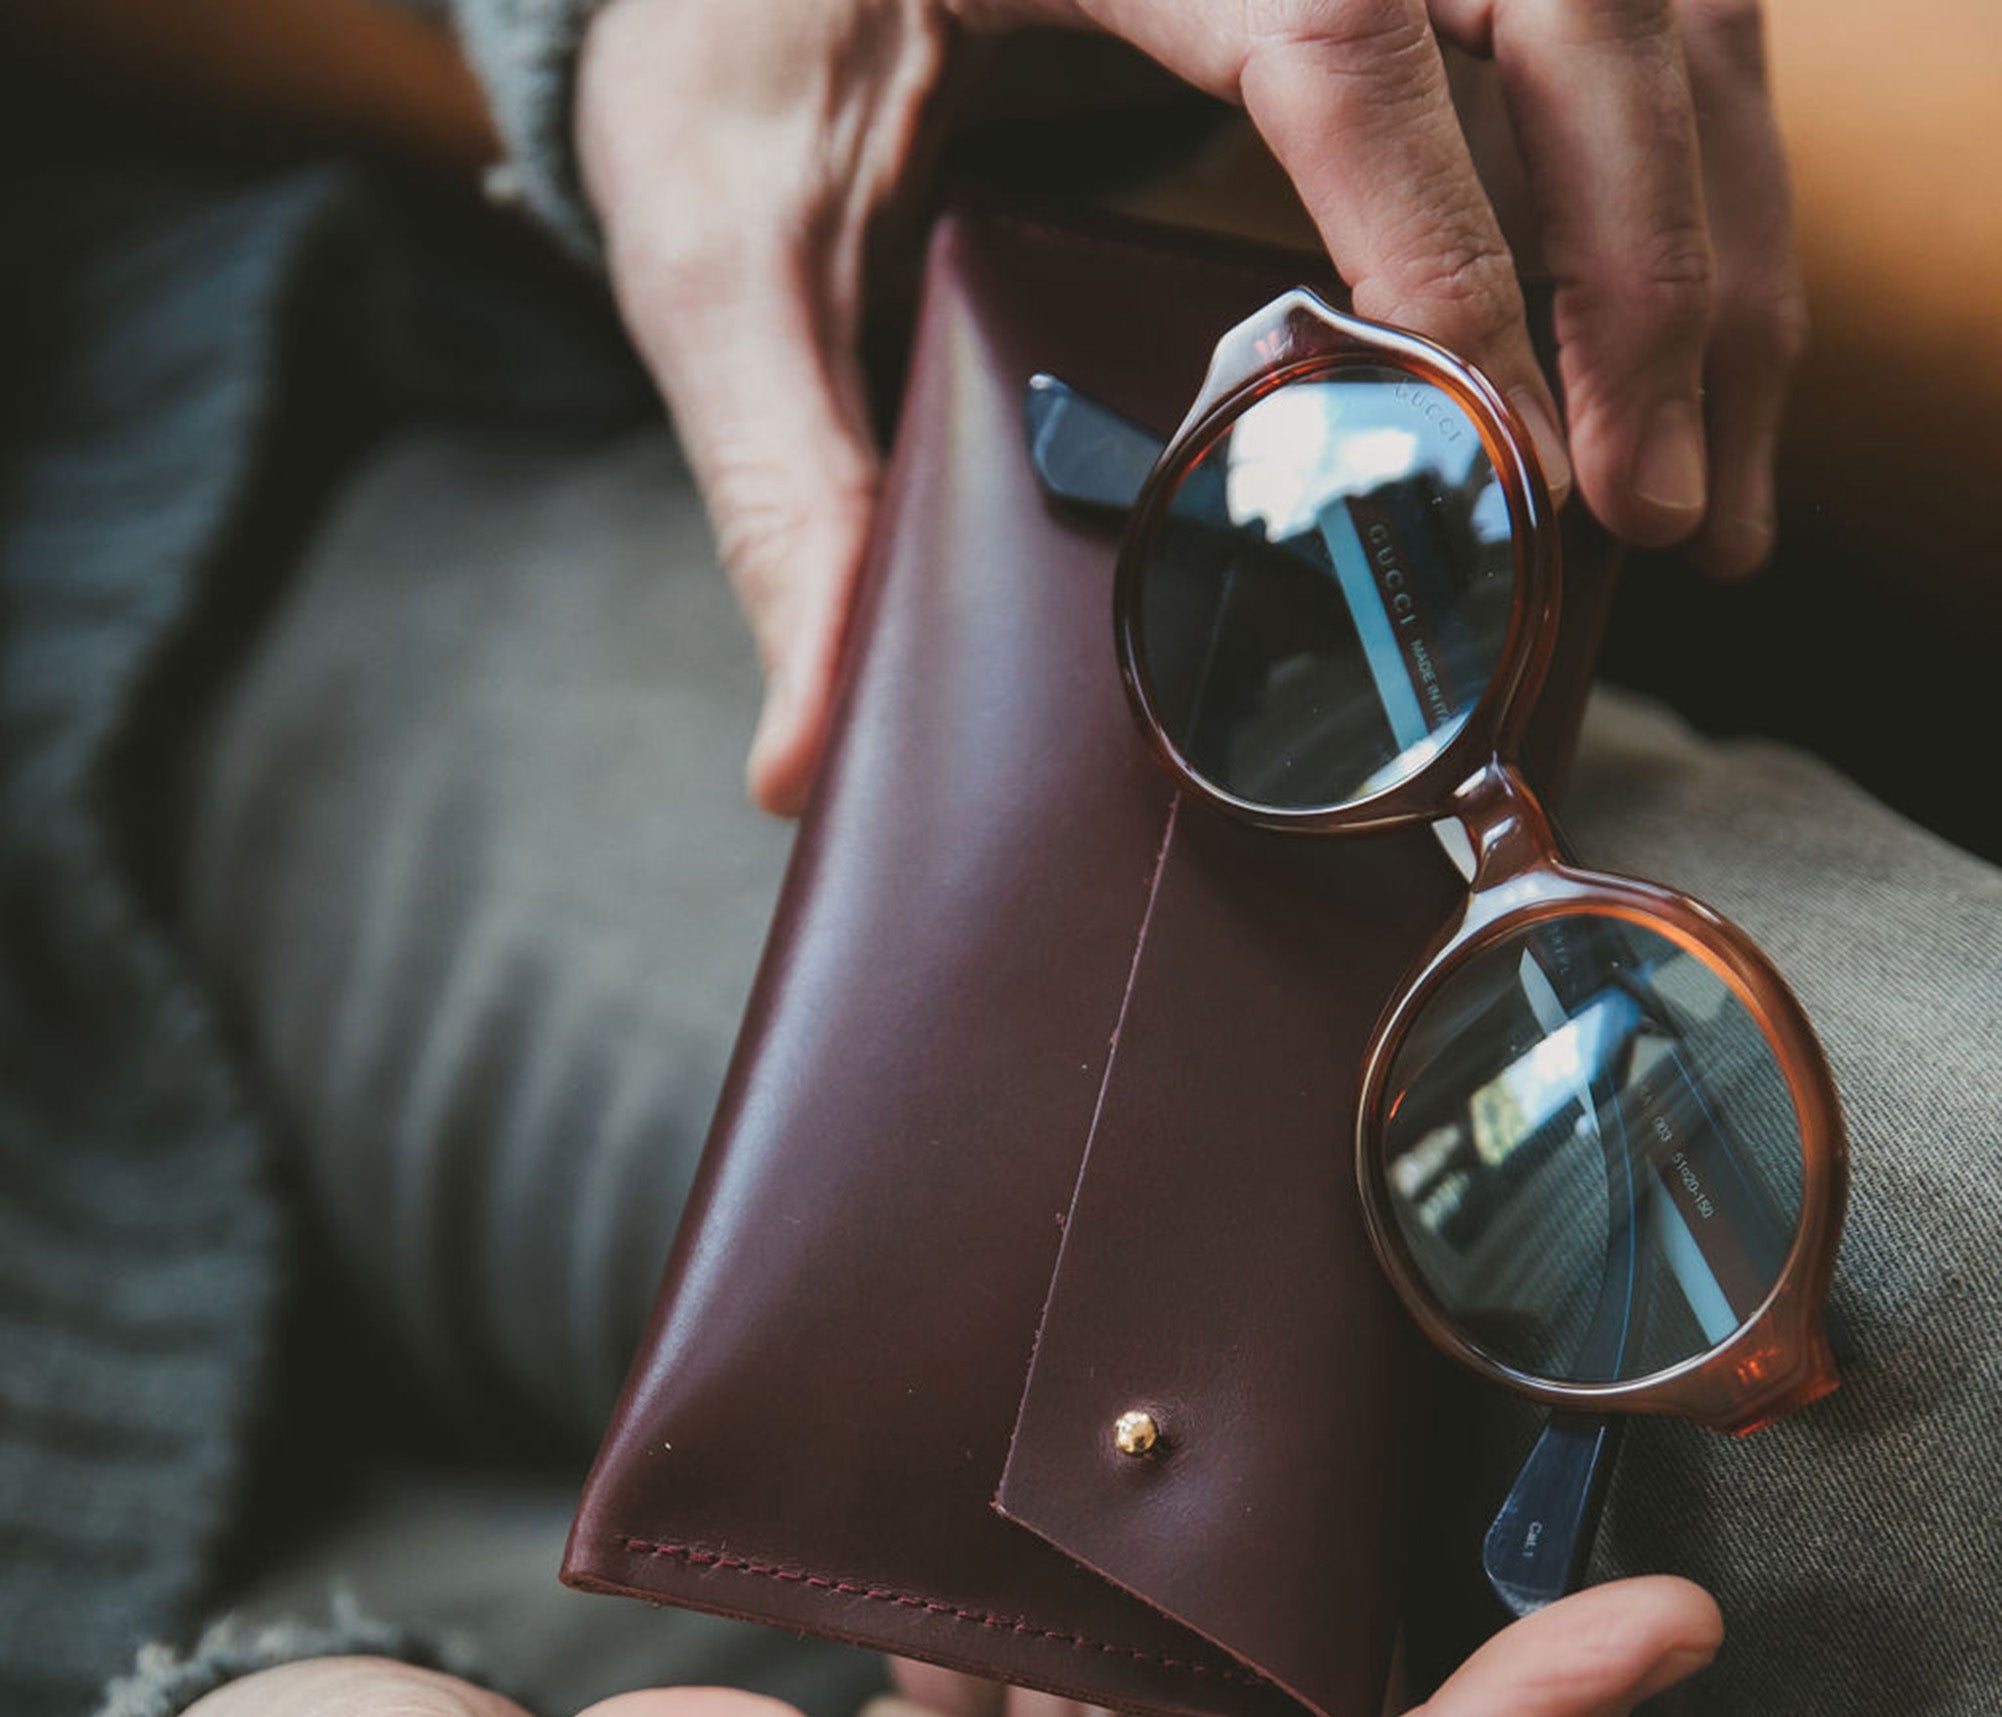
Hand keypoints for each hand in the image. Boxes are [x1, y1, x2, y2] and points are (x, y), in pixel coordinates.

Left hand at [574, 0, 1803, 815]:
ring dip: (1710, 233)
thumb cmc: (728, 50)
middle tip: (1651, 509)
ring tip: (1703, 476)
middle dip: (1646, 260)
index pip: (1333, 29)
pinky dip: (1685, 176)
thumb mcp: (722, 254)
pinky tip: (1687, 339)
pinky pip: (1623, 12)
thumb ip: (785, 487)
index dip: (1450, 244)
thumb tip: (799, 765)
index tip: (1514, 457)